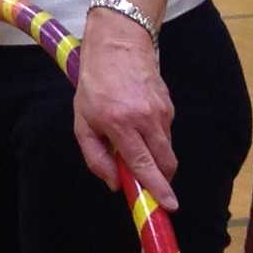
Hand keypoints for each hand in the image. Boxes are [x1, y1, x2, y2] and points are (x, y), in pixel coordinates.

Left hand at [70, 14, 178, 207]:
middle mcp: (146, 119)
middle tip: (150, 187)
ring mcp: (162, 112)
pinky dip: (154, 139)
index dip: (156, 188)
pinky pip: (165, 133)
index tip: (168, 206)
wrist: (118, 46)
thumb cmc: (95, 86)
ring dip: (155, 158)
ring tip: (133, 143)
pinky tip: (139, 125)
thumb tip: (114, 184)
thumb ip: (95, 156)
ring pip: (166, 150)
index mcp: (121, 124)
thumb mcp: (82, 122)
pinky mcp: (170, 106)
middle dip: (161, 180)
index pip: (143, 165)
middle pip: (165, 163)